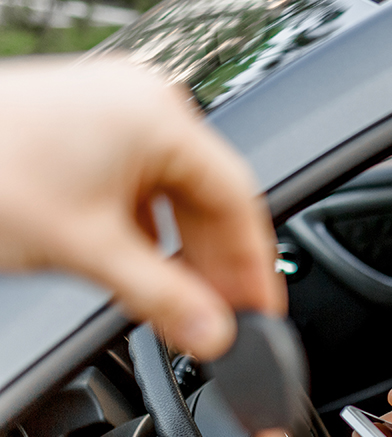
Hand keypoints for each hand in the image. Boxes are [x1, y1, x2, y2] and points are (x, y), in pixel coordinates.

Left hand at [0, 56, 283, 356]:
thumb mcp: (84, 248)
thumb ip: (161, 297)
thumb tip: (212, 332)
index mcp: (161, 118)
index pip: (239, 199)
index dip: (254, 263)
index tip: (262, 309)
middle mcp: (145, 104)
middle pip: (209, 195)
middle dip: (216, 262)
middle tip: (222, 318)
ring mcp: (113, 110)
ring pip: (173, 191)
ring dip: (181, 249)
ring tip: (180, 301)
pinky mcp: (83, 125)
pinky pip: (139, 182)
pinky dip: (146, 227)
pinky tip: (139, 266)